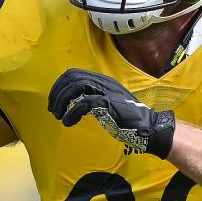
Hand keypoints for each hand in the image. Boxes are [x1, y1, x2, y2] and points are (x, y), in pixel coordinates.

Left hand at [47, 68, 175, 157]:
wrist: (148, 127)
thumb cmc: (127, 118)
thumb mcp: (108, 103)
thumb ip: (94, 98)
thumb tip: (74, 101)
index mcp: (102, 81)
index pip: (74, 73)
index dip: (60, 85)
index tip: (54, 101)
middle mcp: (104, 82)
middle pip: (72, 77)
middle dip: (58, 93)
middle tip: (53, 109)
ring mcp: (107, 92)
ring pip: (76, 87)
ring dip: (63, 102)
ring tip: (59, 116)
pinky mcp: (109, 104)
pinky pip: (84, 103)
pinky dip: (72, 113)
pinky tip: (69, 122)